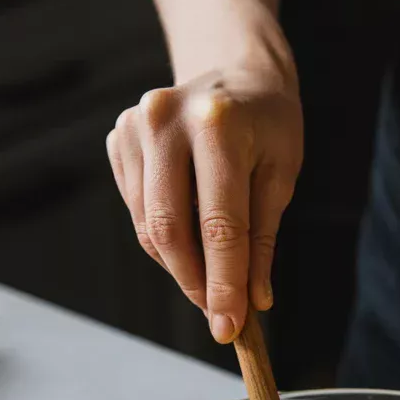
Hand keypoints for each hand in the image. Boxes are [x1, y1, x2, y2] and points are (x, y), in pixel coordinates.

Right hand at [106, 37, 301, 342]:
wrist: (235, 70)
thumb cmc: (267, 125)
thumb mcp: (280, 177)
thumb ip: (262, 240)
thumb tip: (252, 302)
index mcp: (218, 126)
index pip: (219, 225)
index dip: (224, 284)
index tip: (230, 328)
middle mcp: (167, 119)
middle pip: (171, 230)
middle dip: (196, 283)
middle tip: (219, 316)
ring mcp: (136, 127)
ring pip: (149, 227)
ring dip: (180, 267)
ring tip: (211, 278)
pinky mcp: (119, 139)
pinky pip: (138, 212)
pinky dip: (165, 241)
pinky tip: (191, 236)